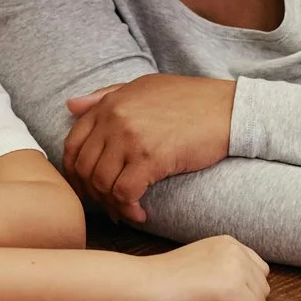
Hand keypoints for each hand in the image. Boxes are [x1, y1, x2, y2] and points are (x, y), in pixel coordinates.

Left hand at [61, 74, 237, 224]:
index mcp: (110, 104)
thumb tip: (70, 105)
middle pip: (84, 168)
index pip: (73, 144)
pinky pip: (124, 193)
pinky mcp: (151, 158)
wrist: (229, 108)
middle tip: (107, 205)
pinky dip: (128, 209)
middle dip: (91, 193)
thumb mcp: (144, 87)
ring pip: (101, 183)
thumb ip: (106, 96)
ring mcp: (131, 138)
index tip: (87, 188)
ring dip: (110, 204)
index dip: (75, 173)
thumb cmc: (190, 99)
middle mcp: (115, 119)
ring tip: (126, 210)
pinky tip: (140, 213)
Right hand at [143, 234, 270, 300]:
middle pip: (263, 287)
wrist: (148, 283)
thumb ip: (226, 263)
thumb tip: (248, 284)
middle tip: (212, 298)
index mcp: (230, 242)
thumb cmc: (168, 277)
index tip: (217, 288)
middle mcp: (237, 252)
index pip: (259, 270)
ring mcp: (237, 270)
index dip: (243, 286)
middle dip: (244, 298)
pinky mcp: (233, 291)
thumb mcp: (203, 257)